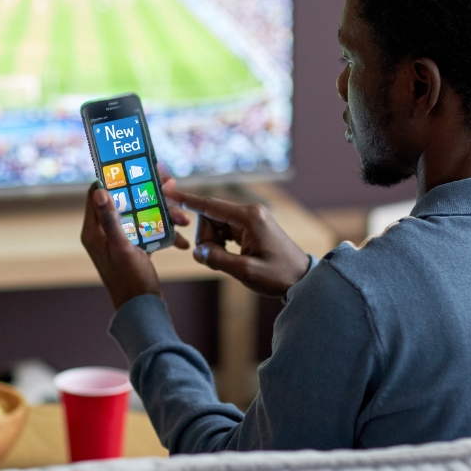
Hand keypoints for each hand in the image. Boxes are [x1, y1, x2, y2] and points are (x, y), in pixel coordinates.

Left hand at [79, 170, 189, 308]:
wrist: (143, 310)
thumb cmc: (130, 282)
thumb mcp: (123, 248)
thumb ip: (111, 219)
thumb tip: (101, 190)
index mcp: (93, 231)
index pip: (99, 192)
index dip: (117, 178)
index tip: (138, 168)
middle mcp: (103, 232)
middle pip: (125, 200)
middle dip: (150, 194)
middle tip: (170, 186)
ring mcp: (119, 239)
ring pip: (141, 213)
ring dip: (164, 214)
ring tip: (184, 219)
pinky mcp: (133, 246)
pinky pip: (149, 229)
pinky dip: (165, 231)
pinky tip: (182, 239)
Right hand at [164, 187, 309, 297]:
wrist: (302, 279)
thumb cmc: (278, 275)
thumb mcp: (245, 271)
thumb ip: (217, 259)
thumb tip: (197, 251)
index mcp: (248, 217)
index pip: (209, 205)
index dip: (187, 200)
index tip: (168, 192)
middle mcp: (248, 212)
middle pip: (209, 217)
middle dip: (205, 239)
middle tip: (215, 261)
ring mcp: (249, 218)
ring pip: (214, 225)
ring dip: (213, 244)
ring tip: (228, 262)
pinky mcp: (249, 227)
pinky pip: (223, 230)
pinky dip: (220, 244)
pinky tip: (230, 257)